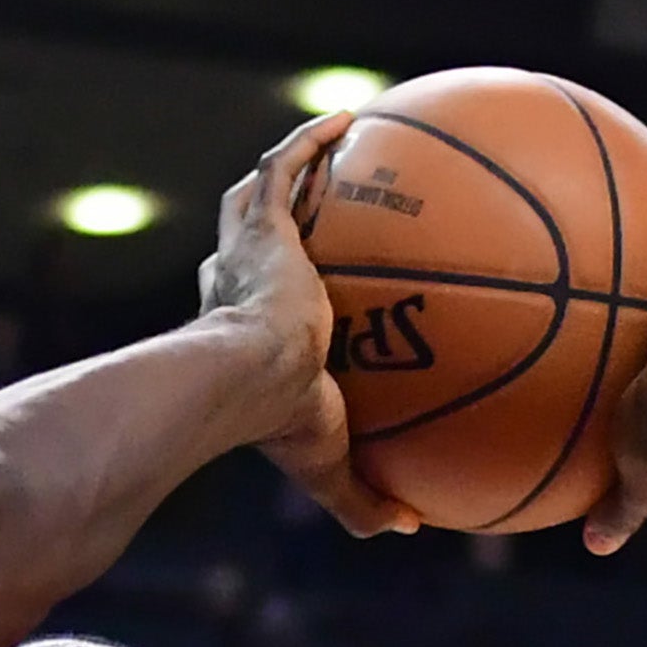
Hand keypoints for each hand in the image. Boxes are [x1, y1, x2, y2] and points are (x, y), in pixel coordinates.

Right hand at [198, 114, 419, 539]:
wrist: (249, 378)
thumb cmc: (280, 423)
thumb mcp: (330, 466)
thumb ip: (365, 498)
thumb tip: (410, 528)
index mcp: (241, 325)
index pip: (251, 295)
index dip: (272, 283)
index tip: (304, 286)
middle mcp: (236, 276)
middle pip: (252, 232)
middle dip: (279, 214)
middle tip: (314, 203)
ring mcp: (248, 244)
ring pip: (266, 187)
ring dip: (295, 161)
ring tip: (336, 137)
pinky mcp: (264, 222)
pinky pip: (287, 163)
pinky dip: (312, 139)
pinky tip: (348, 118)